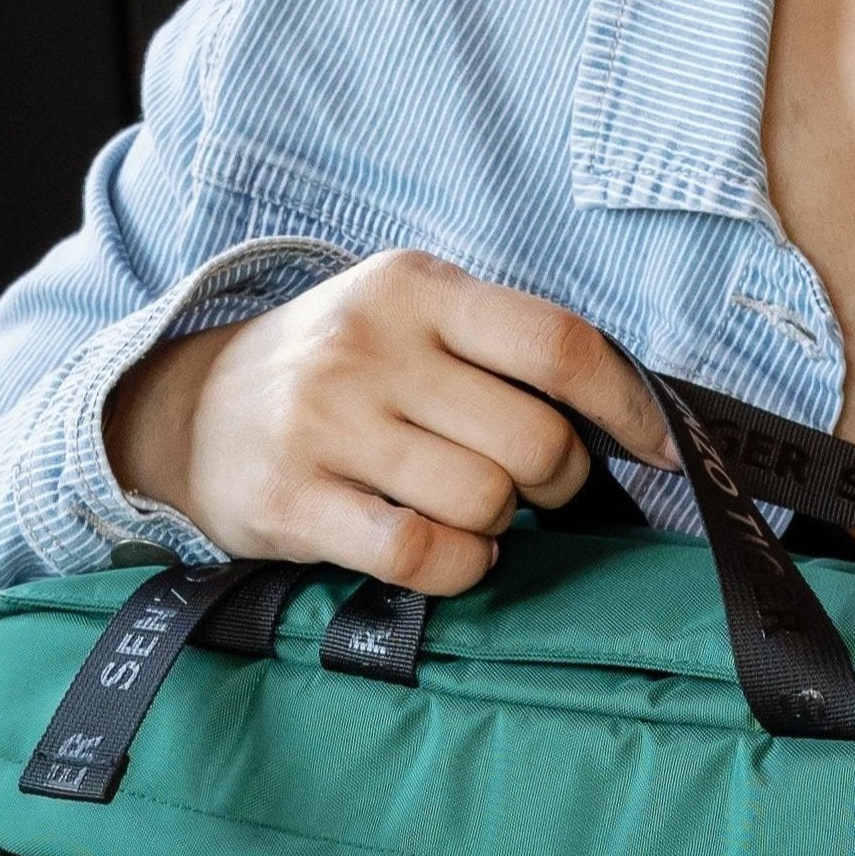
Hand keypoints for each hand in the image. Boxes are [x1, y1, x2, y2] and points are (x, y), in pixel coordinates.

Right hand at [103, 250, 676, 594]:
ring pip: (485, 501)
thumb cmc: (338, 374)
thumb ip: (503, 349)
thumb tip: (630, 415)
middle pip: (535, 440)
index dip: (629, 408)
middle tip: (526, 484)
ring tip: (467, 510)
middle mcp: (370, 345)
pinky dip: (459, 567)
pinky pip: (424, 554)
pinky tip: (445, 550)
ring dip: (499, 525)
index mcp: (417, 288)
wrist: (192, 414)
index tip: (663, 449)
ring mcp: (326, 423)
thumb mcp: (409, 319)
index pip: (559, 345)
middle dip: (556, 480)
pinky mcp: (295, 501)